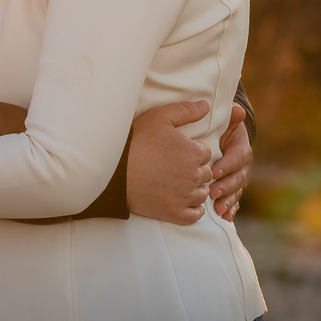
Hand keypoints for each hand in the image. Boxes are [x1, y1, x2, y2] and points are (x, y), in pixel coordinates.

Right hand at [126, 100, 213, 225]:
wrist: (114, 169)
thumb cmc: (136, 140)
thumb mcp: (160, 117)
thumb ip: (187, 110)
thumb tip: (206, 105)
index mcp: (194, 153)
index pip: (206, 153)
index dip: (194, 150)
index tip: (179, 151)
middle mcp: (194, 176)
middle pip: (206, 173)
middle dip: (196, 169)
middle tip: (177, 166)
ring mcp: (184, 197)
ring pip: (202, 193)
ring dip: (195, 188)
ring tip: (180, 182)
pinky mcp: (173, 213)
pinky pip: (194, 215)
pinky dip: (193, 210)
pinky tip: (184, 201)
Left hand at [209, 104, 252, 221]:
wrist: (219, 140)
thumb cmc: (217, 129)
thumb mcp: (223, 121)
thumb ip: (230, 117)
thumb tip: (237, 110)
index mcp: (241, 148)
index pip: (238, 156)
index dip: (228, 164)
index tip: (215, 170)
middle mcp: (243, 166)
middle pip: (238, 178)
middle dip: (226, 186)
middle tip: (212, 192)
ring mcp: (238, 179)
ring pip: (236, 192)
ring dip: (228, 201)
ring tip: (218, 209)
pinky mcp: (232, 190)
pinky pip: (234, 201)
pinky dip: (231, 210)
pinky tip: (226, 218)